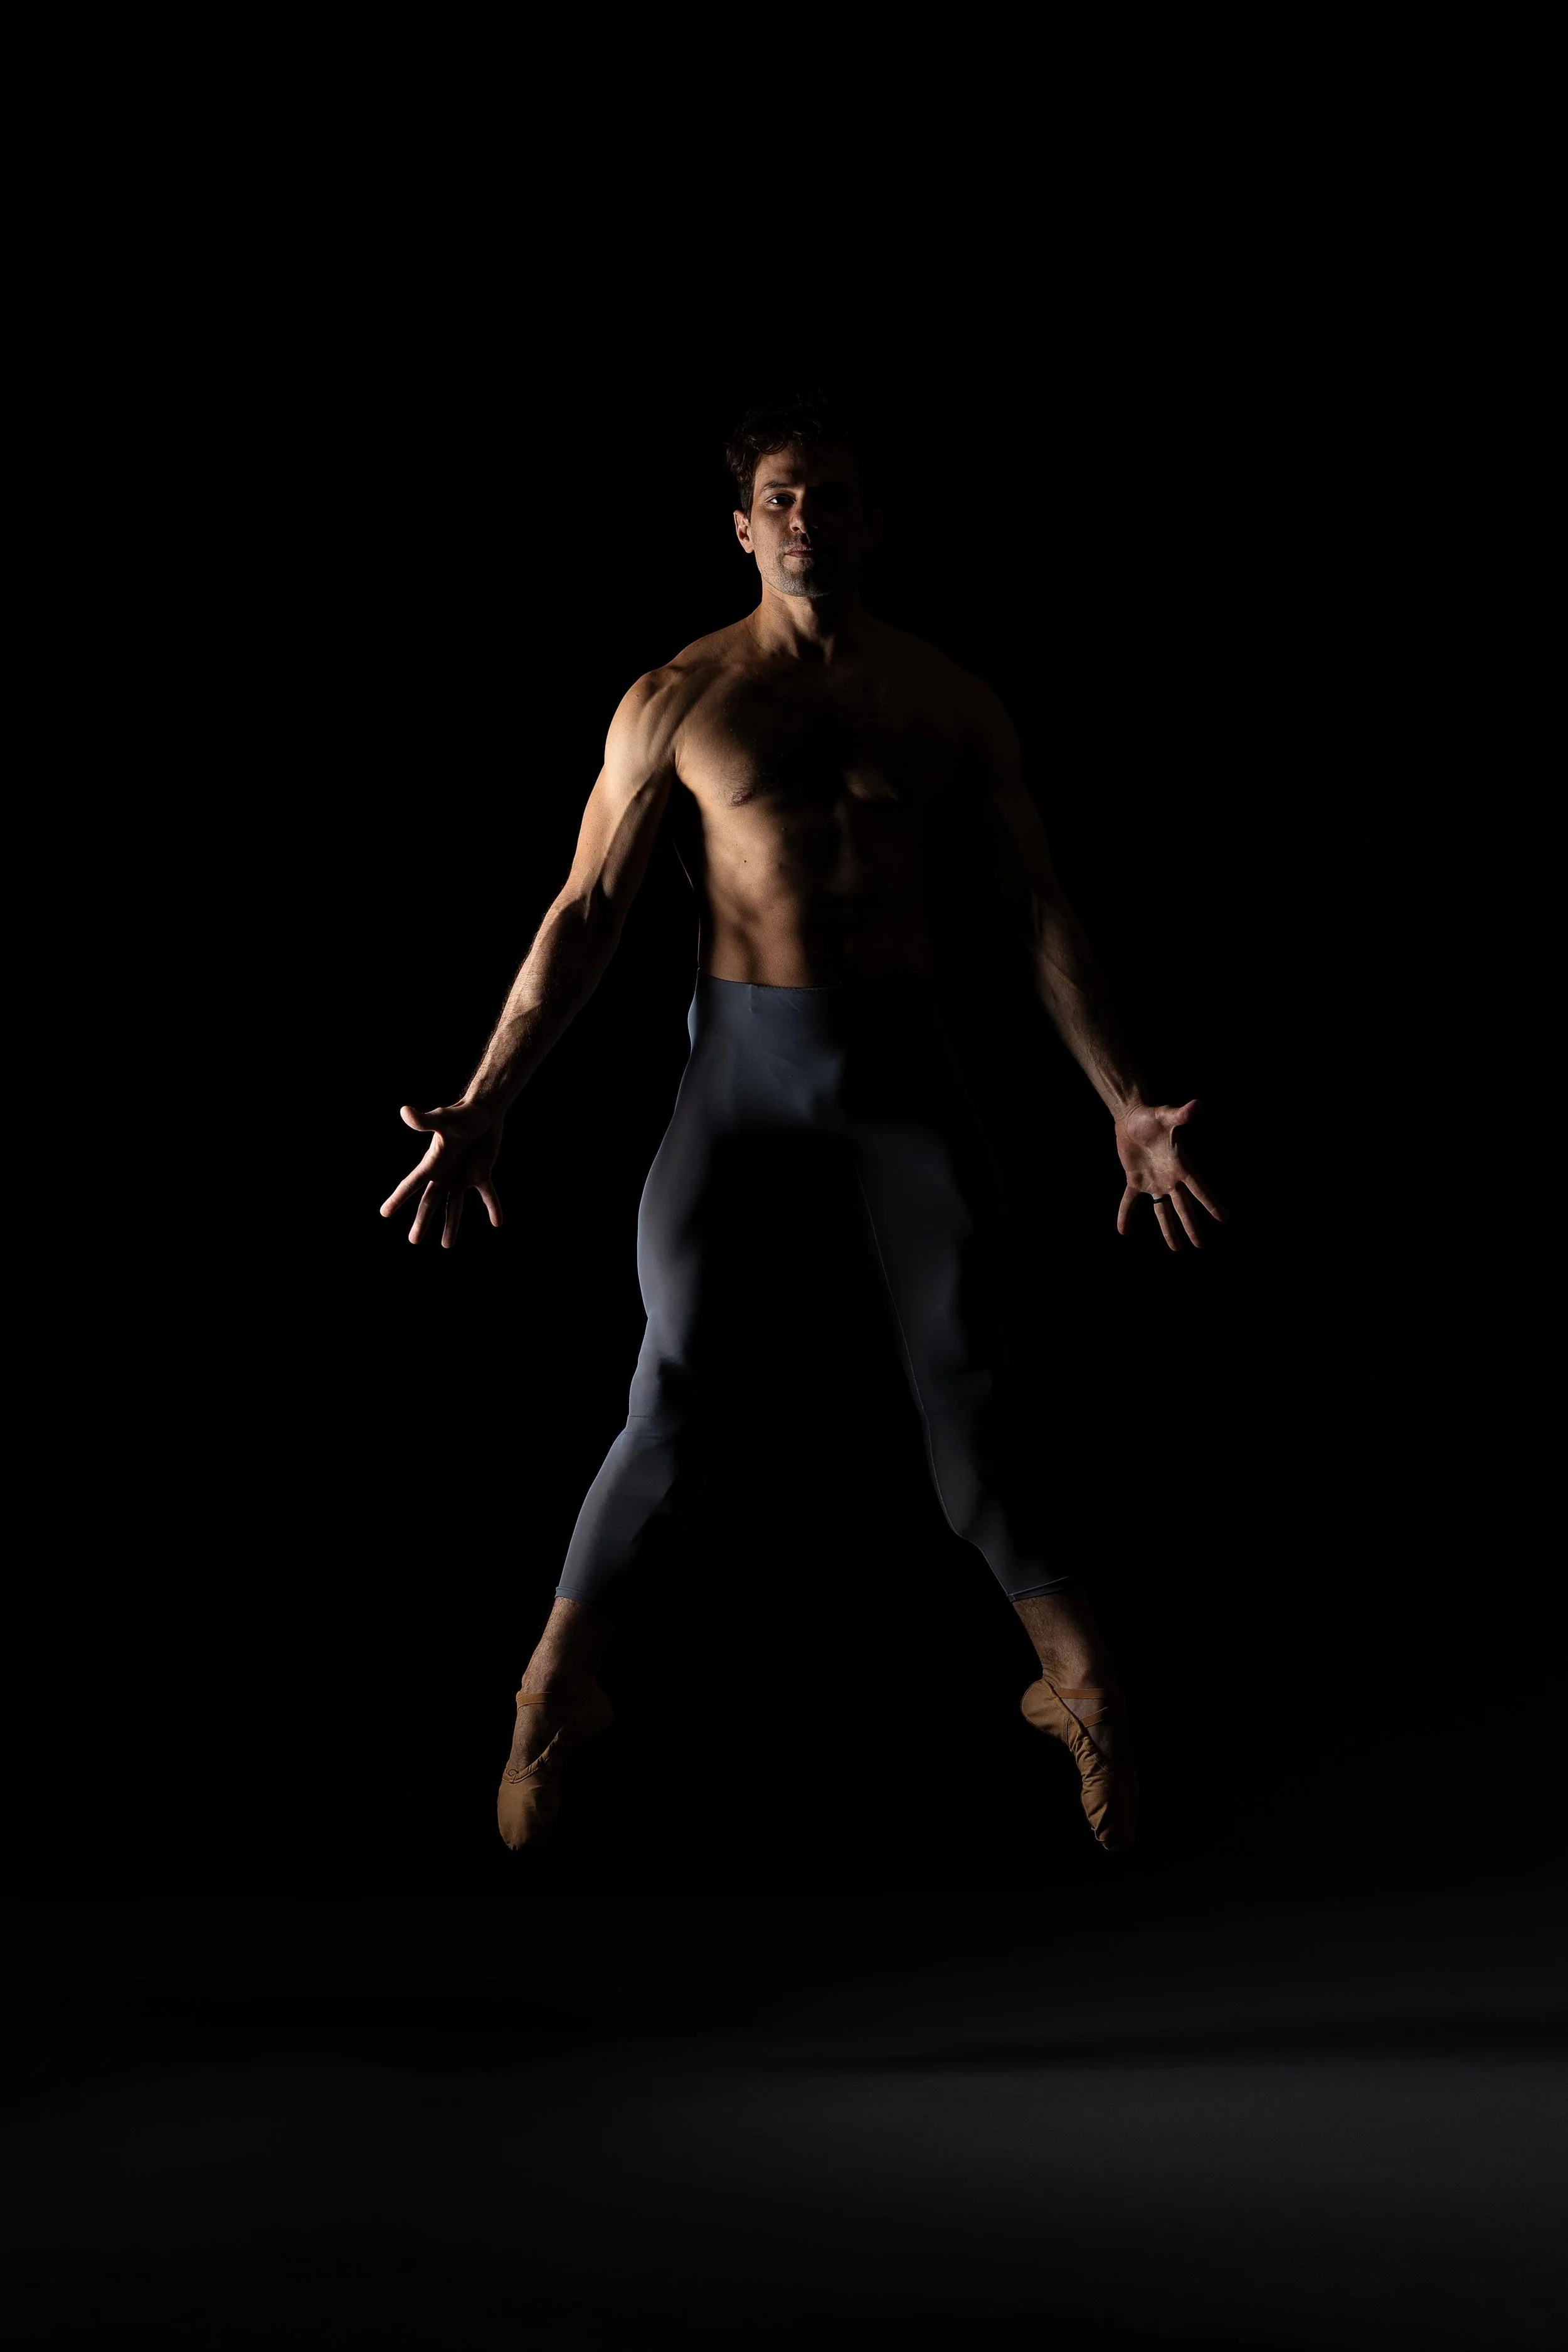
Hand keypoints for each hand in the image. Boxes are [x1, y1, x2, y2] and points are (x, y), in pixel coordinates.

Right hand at [379, 1102, 502, 1247]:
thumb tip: (404, 1111)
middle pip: (430, 1201)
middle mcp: (444, 1174)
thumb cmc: (460, 1113)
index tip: (384, 1213)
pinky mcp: (480, 1175)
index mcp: (432, 1163)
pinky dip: (493, 1207)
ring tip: (447, 1245)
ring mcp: (461, 1177)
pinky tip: (497, 1221)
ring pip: (455, 1206)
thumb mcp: (443, 1119)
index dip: (397, 1198)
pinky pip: (487, 1196)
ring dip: (451, 1225)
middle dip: (422, 1221)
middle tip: (413, 1241)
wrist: (482, 1111)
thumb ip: (425, 1121)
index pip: (411, 1184)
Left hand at [1114, 1099, 1225, 1251]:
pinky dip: (1126, 1214)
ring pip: (1162, 1210)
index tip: (1225, 1219)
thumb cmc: (1152, 1115)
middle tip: (1202, 1245)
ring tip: (1177, 1248)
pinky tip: (1122, 1230)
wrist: (1132, 1116)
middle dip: (1192, 1226)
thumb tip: (1198, 1105)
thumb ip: (1182, 1114)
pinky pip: (1129, 1201)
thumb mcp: (1167, 1115)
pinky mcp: (1135, 1180)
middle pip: (1183, 1207)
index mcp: (1180, 1166)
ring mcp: (1153, 1181)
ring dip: (1168, 1229)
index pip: (1198, 1189)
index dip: (1211, 1203)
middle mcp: (1170, 1178)